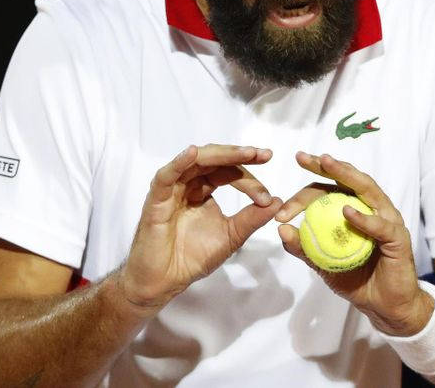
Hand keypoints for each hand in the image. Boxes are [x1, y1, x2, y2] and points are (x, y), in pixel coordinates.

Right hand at [119, 144, 280, 309]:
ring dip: (220, 154)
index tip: (268, 196)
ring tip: (244, 153)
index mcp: (203, 190)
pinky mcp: (156, 199)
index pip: (229, 173)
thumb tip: (278, 202)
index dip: (250, 180)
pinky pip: (166, 175)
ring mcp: (172, 190)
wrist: (165, 281)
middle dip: (239, 155)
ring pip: (195, 161)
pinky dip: (179, 162)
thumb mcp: (231, 236)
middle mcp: (188, 185)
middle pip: (214, 160)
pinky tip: (193, 154)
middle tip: (263, 155)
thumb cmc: (192, 258)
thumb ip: (252, 219)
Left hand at [276, 152, 432, 336]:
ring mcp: (387, 219)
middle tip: (302, 157)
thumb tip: (280, 229)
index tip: (280, 208)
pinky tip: (347, 212)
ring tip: (326, 163)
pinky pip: (380, 225)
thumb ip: (304, 247)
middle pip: (347, 180)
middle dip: (325, 165)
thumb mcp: (322, 263)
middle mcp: (372, 208)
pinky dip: (363, 218)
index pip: (327, 191)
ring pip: (366, 189)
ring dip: (345, 174)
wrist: (384, 307)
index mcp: (354, 210)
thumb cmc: (356, 280)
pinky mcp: (398, 237)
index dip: (303, 194)